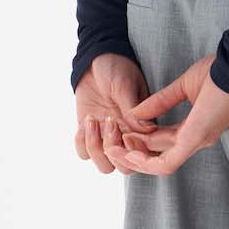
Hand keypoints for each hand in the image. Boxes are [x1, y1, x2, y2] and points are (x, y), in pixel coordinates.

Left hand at [74, 53, 158, 174]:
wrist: (95, 60)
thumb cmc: (116, 68)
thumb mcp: (125, 85)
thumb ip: (132, 108)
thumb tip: (146, 130)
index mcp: (143, 126)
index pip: (146, 154)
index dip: (136, 151)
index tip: (126, 131)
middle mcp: (127, 136)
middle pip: (126, 167)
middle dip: (115, 151)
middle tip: (109, 123)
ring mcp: (108, 137)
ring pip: (105, 166)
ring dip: (97, 149)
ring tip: (93, 121)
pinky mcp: (90, 134)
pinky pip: (84, 154)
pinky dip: (82, 144)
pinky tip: (85, 123)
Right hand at [103, 54, 228, 176]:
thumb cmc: (220, 71)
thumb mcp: (184, 86)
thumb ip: (161, 101)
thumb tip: (137, 113)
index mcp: (196, 127)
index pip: (164, 141)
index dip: (142, 139)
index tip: (122, 131)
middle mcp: (197, 139)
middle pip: (160, 155)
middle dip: (134, 152)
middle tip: (111, 144)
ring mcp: (197, 141)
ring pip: (162, 164)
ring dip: (136, 159)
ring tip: (114, 149)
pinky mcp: (196, 138)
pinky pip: (168, 162)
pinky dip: (147, 161)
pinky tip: (130, 153)